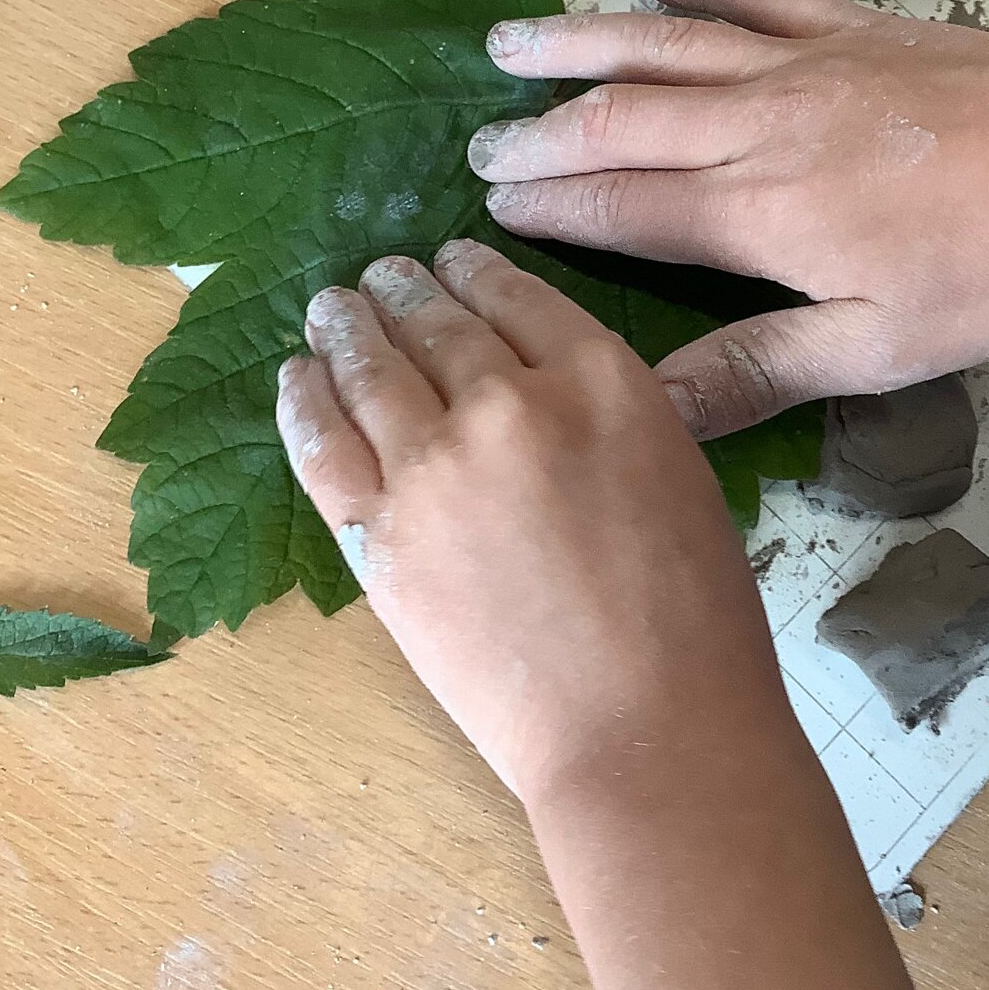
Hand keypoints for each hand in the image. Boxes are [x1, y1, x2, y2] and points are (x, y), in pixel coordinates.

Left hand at [274, 240, 792, 803]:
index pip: (516, 295)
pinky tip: (295, 377)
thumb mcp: (674, 470)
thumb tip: (536, 390)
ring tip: (331, 308)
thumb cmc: (693, 618)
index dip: (472, 271)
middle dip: (402, 292)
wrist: (645, 728)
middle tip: (378, 277)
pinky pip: (322, 443)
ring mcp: (436, 463)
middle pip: (437, 324)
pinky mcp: (380, 532)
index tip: (449, 260)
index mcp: (602, 378)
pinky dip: (302, 401)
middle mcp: (511, 399)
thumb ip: (602, 415)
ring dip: (345, 328)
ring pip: (372, 369)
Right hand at [471, 0, 988, 438]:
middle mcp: (761, 125)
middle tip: (473, 145)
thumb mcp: (882, 346)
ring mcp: (805, 65)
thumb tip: (650, 411)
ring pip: (667, 45)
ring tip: (509, 43)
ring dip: (583, 43)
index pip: (624, 207)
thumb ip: (759, 368)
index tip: (487, 207)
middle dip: (542, 132)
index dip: (552, 208)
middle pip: (624, 119)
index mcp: (759, 212)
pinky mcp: (854, 30)